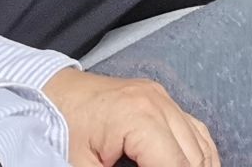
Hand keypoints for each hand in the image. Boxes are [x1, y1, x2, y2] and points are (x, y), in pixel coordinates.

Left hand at [45, 68, 217, 166]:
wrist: (50, 92)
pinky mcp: (162, 99)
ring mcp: (164, 98)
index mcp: (139, 118)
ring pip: (200, 141)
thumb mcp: (81, 166)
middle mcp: (159, 103)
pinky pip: (194, 128)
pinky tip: (195, 165)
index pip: (174, 164)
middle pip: (193, 155)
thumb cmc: (60, 127)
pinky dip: (198, 152)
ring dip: (199, 166)